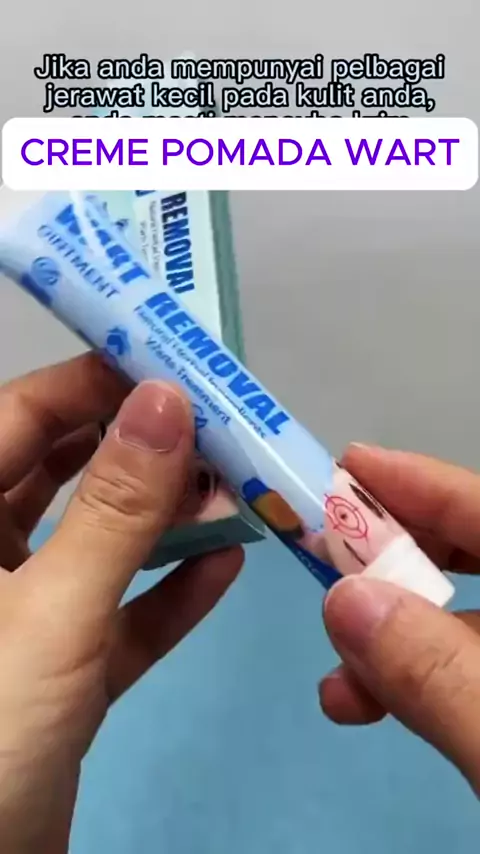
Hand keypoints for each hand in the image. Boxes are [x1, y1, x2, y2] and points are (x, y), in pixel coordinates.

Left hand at [0, 353, 242, 853]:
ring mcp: (19, 617)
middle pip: (62, 474)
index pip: (20, 418)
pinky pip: (116, 616)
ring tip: (235, 489)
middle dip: (141, 450)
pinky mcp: (57, 672)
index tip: (171, 363)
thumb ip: (113, 510)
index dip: (92, 383)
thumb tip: (166, 399)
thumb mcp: (50, 616)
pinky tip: (226, 568)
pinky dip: (166, 594)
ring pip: (95, 544)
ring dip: (164, 520)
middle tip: (219, 426)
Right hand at [319, 443, 479, 794]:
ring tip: (337, 680)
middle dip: (402, 565)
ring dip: (402, 644)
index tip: (349, 467)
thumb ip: (440, 676)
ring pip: (479, 628)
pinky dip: (428, 685)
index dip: (423, 482)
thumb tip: (345, 600)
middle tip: (328, 568)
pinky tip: (375, 706)